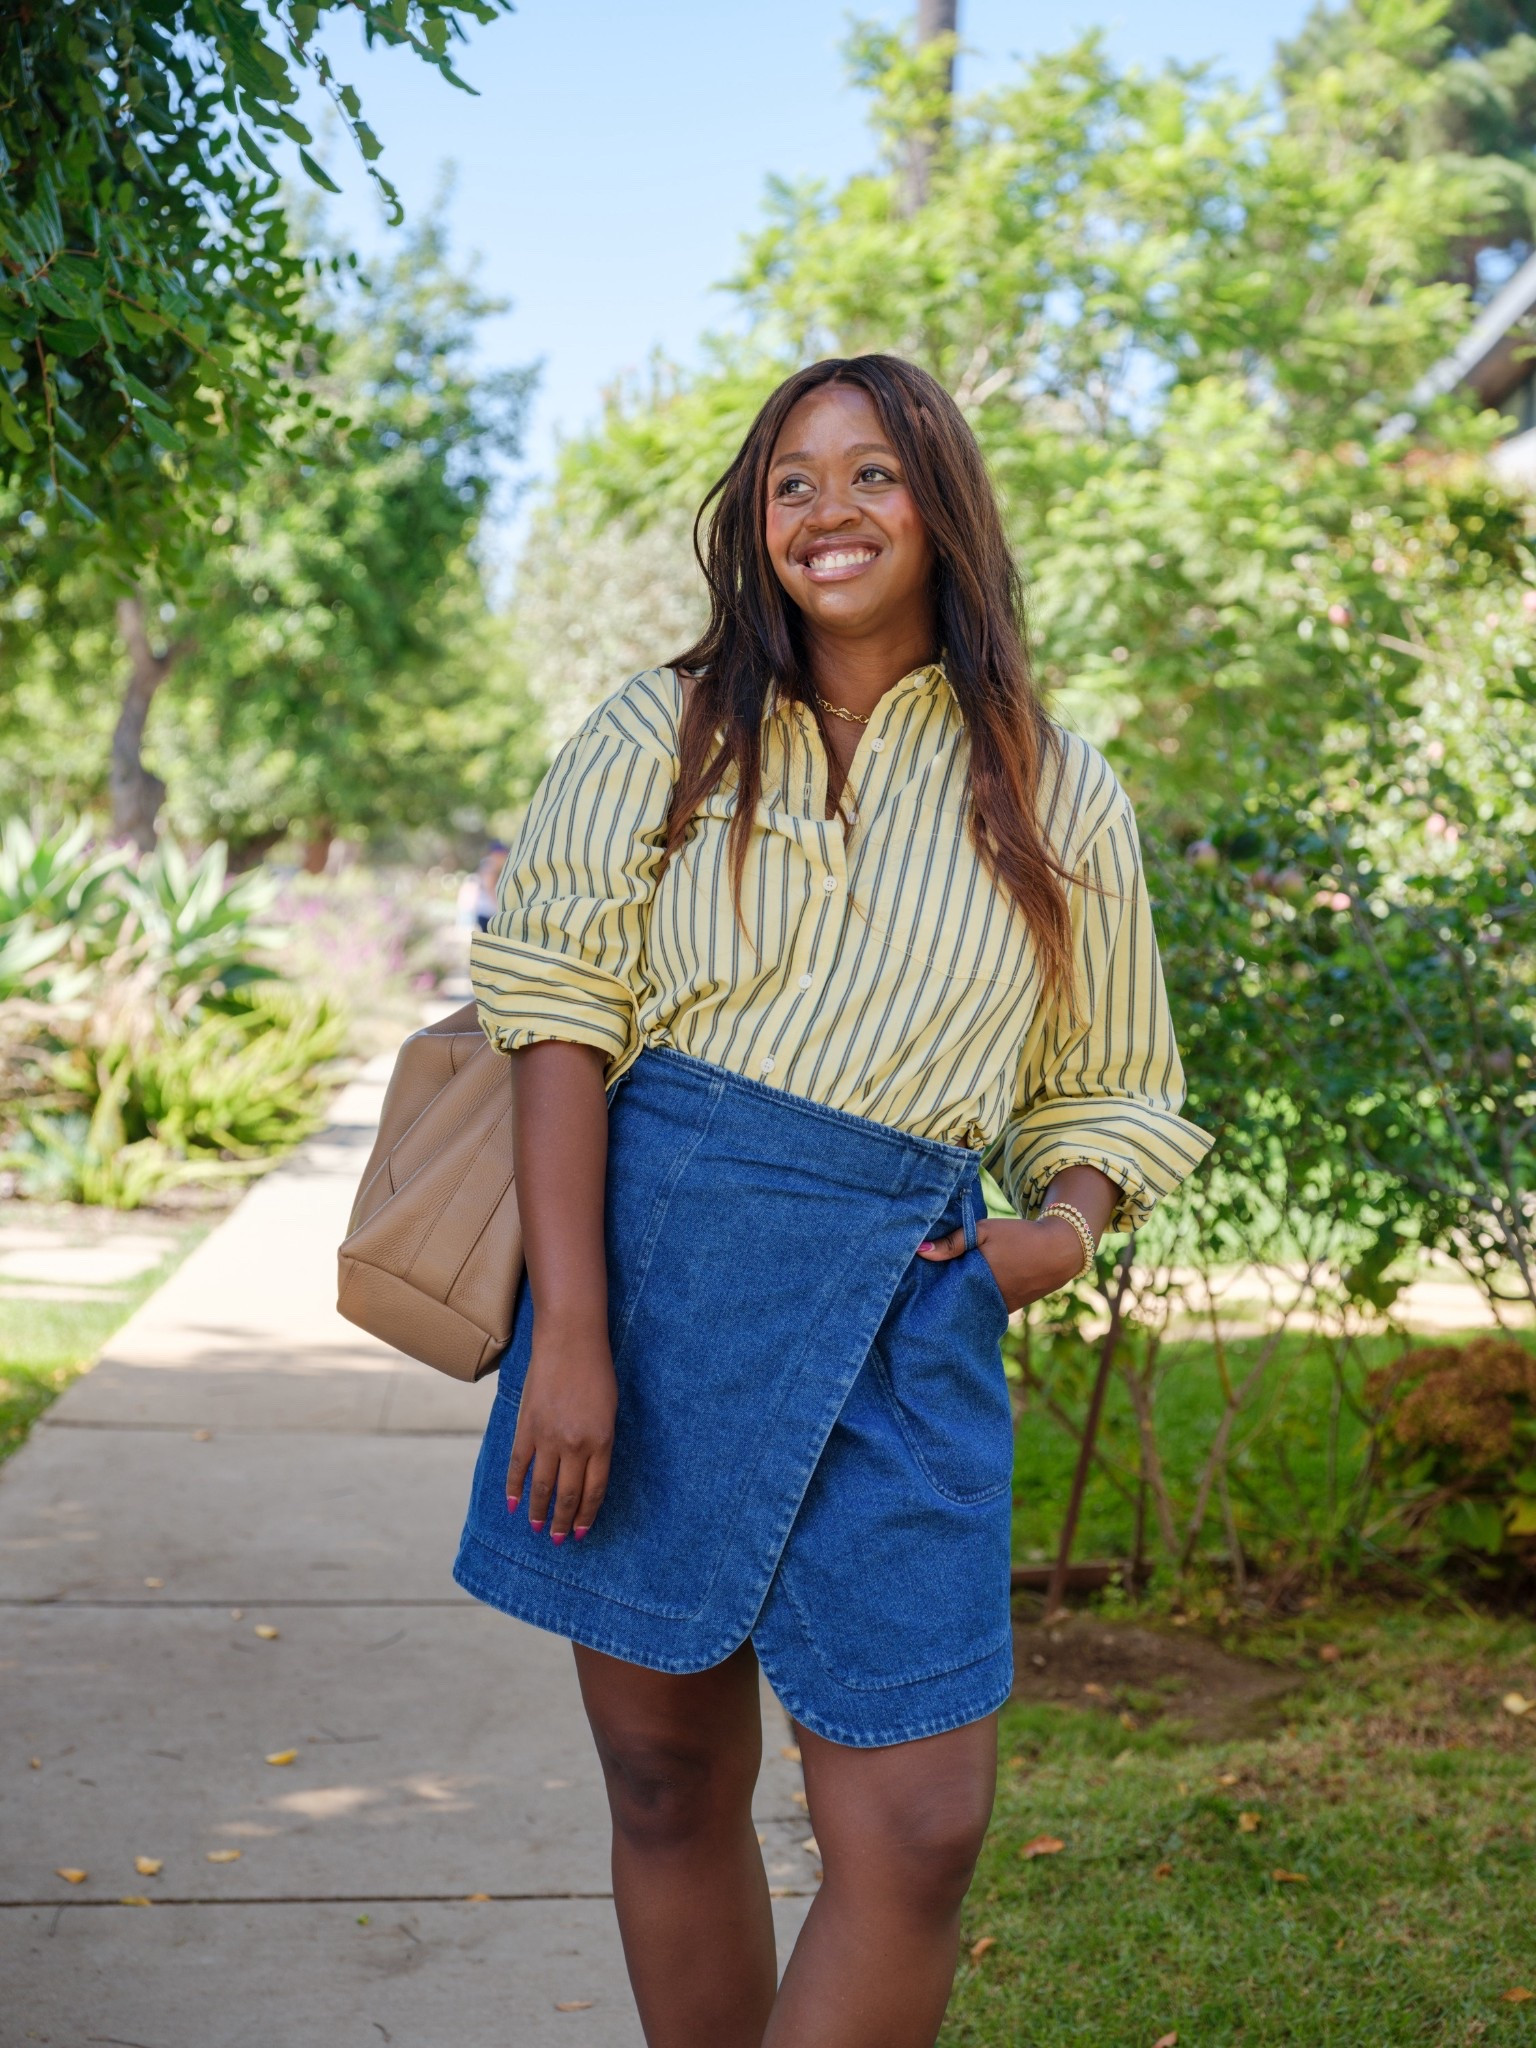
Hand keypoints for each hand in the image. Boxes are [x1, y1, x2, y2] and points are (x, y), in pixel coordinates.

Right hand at [506, 1312, 616, 1543]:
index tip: (582, 1532)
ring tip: (538, 1528)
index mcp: (602, 1441)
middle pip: (568, 1495)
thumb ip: (598, 1442)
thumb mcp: (609, 1410)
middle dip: (564, 1522)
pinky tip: (513, 1503)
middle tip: (560, 1540)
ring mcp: (548, 1437)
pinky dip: (514, 1486)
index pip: (594, 1490)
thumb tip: (585, 1470)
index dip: (587, 1514)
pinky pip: (519, 1465)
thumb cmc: (596, 1370)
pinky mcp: (527, 1427)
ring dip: (539, 1511)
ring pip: (542, 1486)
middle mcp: (575, 1445)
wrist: (569, 1340)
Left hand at [916, 1215, 1085, 1311]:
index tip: (911, 1282)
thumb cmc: (1019, 1237)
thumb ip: (953, 1241)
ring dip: (953, 1300)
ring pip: (966, 1307)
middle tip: (917, 1289)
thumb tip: (920, 1251)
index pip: (941, 1291)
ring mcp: (997, 1308)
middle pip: (951, 1303)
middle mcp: (986, 1300)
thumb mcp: (984, 1231)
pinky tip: (959, 1294)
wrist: (1059, 1251)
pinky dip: (970, 1302)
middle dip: (936, 1297)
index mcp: (977, 1280)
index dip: (926, 1287)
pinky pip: (981, 1309)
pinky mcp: (1006, 1310)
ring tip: (934, 1291)